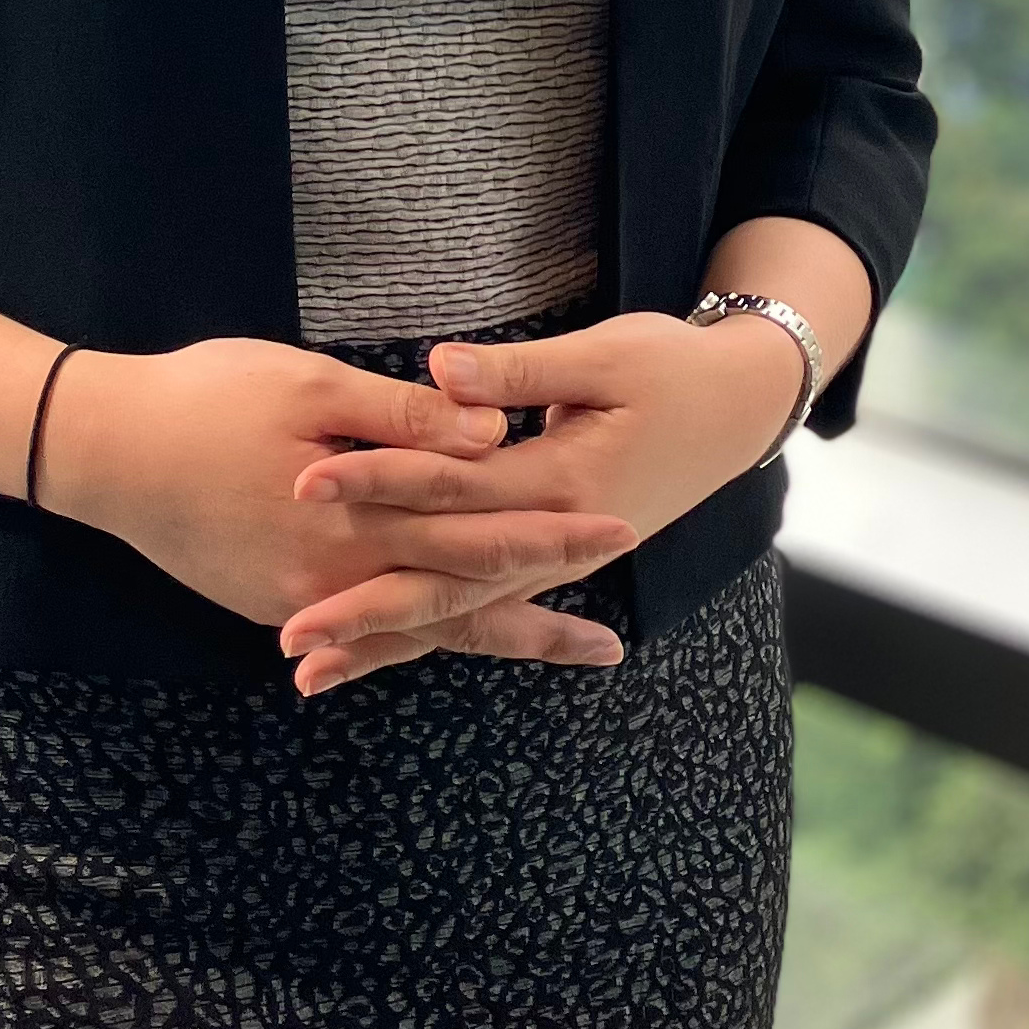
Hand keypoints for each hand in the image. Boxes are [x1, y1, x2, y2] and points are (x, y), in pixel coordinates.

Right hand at [37, 336, 639, 678]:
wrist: (102, 453)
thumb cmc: (205, 398)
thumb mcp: (307, 386)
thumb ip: (403, 420)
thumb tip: (493, 438)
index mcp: (358, 517)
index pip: (477, 532)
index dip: (550, 534)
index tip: (617, 531)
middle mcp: (339, 578)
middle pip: (463, 600)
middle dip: (540, 608)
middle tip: (615, 638)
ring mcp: (305, 602)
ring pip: (420, 629)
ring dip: (493, 638)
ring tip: (559, 650)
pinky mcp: (276, 604)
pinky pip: (366, 631)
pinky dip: (417, 642)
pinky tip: (448, 642)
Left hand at [277, 310, 803, 692]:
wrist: (736, 408)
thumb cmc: (669, 368)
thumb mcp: (604, 355)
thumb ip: (518, 371)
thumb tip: (441, 370)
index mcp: (561, 482)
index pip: (450, 487)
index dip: (376, 481)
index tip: (305, 483)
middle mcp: (553, 538)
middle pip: (443, 578)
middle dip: (365, 605)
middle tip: (291, 633)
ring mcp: (553, 558)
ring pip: (458, 612)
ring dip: (387, 641)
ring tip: (311, 672)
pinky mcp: (550, 559)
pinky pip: (481, 610)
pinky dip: (429, 634)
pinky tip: (379, 653)